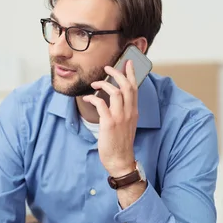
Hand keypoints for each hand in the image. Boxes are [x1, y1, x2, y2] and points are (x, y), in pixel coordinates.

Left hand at [83, 60, 137, 176]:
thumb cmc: (121, 143)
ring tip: (95, 83)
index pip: (135, 88)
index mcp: (134, 111)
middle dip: (117, 73)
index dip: (131, 73)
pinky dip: (93, 97)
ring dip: (103, 84)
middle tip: (108, 68)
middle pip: (126, 86)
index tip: (128, 62)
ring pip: (115, 92)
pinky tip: (87, 97)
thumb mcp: (127, 124)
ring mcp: (119, 117)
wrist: (120, 160)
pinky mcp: (109, 123)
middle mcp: (129, 112)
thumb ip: (124, 111)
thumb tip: (116, 99)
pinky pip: (101, 104)